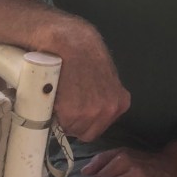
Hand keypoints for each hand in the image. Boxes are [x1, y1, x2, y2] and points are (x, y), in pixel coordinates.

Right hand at [47, 22, 130, 140]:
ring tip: (62, 97)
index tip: (78, 108)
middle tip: (67, 103)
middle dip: (75, 122)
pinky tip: (57, 96)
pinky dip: (55, 114)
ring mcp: (93, 113)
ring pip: (72, 130)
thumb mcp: (105, 80)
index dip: (86, 120)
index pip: (101, 126)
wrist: (73, 44)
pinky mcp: (73, 114)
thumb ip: (103, 97)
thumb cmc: (86, 57)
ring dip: (63, 118)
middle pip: (88, 132)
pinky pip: (60, 125)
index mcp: (121, 103)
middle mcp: (110, 110)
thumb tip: (93, 111)